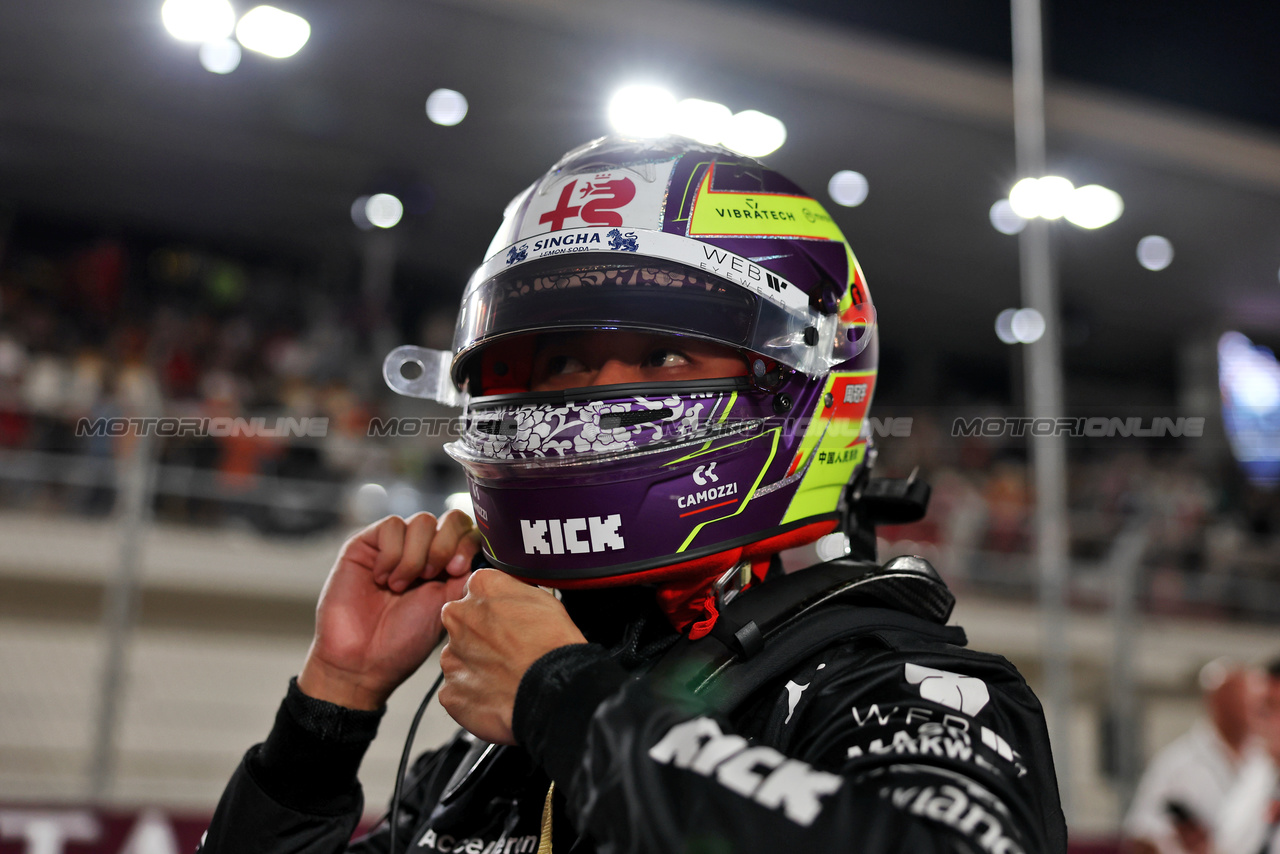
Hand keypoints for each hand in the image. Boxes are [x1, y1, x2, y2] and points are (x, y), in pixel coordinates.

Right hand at [298, 511, 479, 709]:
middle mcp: (423, 551)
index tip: (457, 570)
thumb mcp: (447, 607)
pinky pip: (391, 526)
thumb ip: (465, 576)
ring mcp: (395, 546)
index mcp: (447, 566)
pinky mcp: (366, 544)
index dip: (467, 542)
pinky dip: (391, 554)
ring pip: (422, 521)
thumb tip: (484, 553)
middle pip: (450, 518)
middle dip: (445, 546)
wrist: (362, 661)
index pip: (469, 532)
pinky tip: (382, 579)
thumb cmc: (403, 642)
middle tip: (429, 577)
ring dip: (415, 556)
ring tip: (400, 586)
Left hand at [438, 569, 586, 743]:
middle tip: (508, 651)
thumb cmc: (554, 647)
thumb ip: (512, 591)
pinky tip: (498, 696)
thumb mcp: (544, 598)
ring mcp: (451, 656)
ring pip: (460, 658)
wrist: (554, 692)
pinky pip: (458, 691)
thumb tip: (508, 596)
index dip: (495, 609)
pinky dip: (474, 695)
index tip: (506, 621)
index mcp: (482, 588)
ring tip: (506, 677)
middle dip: (480, 636)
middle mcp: (459, 617)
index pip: (478, 590)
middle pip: (463, 623)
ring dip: (476, 666)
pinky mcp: (451, 690)